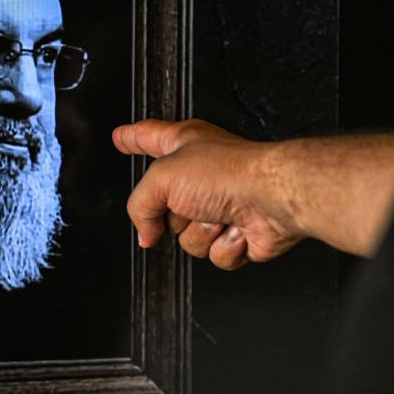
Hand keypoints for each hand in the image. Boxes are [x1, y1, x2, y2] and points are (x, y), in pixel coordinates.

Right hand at [112, 119, 303, 269]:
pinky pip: (213, 254)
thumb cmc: (230, 173)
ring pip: (187, 237)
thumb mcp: (162, 179)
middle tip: (189, 202)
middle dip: (172, 214)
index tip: (121, 138)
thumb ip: (140, 205)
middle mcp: (201, 174)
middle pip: (163, 205)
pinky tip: (236, 229)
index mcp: (184, 145)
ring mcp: (219, 205)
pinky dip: (223, 246)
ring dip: (201, 232)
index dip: (133, 139)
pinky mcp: (236, 233)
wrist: (272, 199)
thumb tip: (145, 232)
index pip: (148, 138)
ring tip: (220, 214)